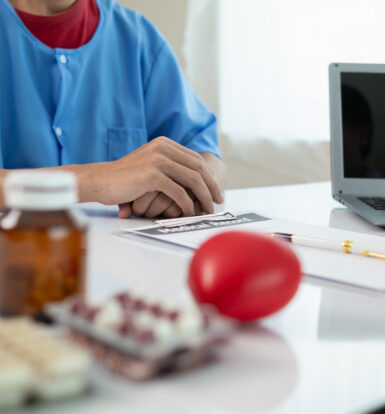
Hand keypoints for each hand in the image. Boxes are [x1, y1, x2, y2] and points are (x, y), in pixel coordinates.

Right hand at [86, 137, 222, 216]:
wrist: (99, 180)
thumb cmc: (124, 178)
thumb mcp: (149, 165)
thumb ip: (170, 167)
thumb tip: (193, 184)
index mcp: (165, 143)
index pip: (196, 159)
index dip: (209, 176)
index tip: (215, 191)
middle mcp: (163, 147)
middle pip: (198, 167)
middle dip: (211, 186)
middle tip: (217, 201)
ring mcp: (158, 160)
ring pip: (192, 179)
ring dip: (203, 197)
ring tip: (206, 210)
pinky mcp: (152, 175)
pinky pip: (178, 192)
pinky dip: (187, 204)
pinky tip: (188, 213)